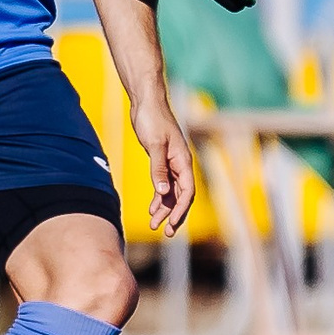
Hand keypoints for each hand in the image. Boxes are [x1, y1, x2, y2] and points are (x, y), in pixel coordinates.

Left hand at [130, 95, 195, 236]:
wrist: (146, 102)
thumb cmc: (152, 119)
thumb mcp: (154, 145)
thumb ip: (158, 168)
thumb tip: (163, 191)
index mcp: (183, 161)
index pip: (187, 191)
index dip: (181, 209)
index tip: (172, 223)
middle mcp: (181, 164)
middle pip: (181, 196)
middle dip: (174, 214)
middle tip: (167, 232)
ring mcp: (172, 163)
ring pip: (172, 192)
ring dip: (165, 208)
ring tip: (155, 224)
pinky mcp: (162, 161)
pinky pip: (164, 184)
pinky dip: (159, 196)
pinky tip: (152, 208)